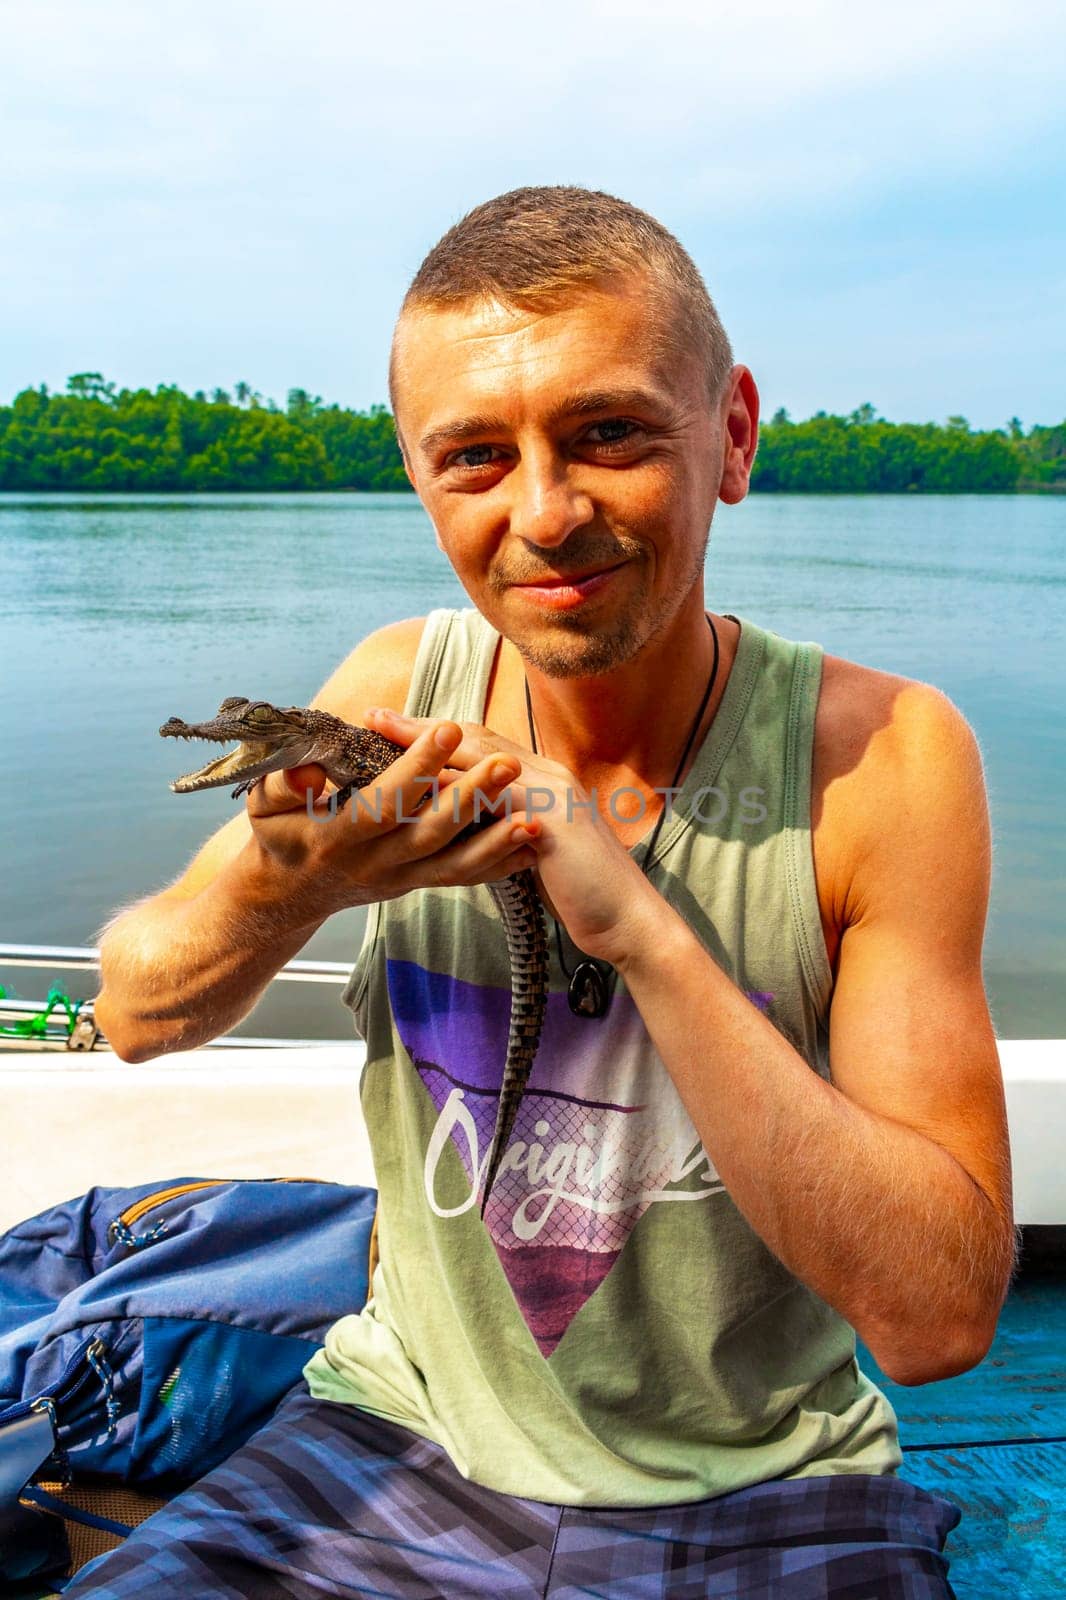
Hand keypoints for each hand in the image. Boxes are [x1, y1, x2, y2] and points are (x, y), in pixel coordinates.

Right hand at [238, 719, 540, 920]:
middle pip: (429, 833)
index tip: (446, 729)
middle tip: (507, 764)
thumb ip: (282, 783)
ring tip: (535, 815)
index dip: (415, 768)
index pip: (382, 802)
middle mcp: (374, 863)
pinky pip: (462, 878)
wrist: (288, 894)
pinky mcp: (417, 884)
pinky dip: (498, 863)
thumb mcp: (264, 806)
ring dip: (495, 839)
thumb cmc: (278, 835)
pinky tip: (531, 843)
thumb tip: (309, 772)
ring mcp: (400, 879)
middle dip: (470, 798)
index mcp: (337, 837)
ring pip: (453, 862)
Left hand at [363, 708, 664, 967]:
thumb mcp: (540, 850)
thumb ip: (511, 828)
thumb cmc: (584, 893)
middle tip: (373, 716)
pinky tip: (416, 782)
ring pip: (481, 754)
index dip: (439, 735)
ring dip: (428, 743)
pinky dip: (453, 783)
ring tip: (383, 735)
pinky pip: (494, 792)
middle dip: (423, 726)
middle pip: (475, 737)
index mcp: (545, 780)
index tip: (394, 728)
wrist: (630, 920)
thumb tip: (475, 826)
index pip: (484, 744)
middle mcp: (548, 775)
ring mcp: (553, 792)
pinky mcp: (552, 819)